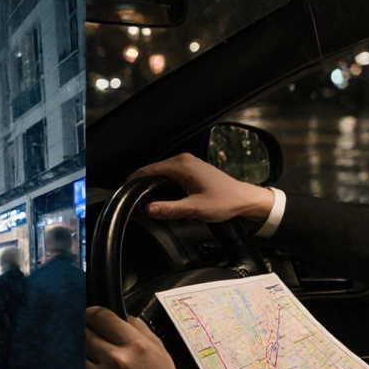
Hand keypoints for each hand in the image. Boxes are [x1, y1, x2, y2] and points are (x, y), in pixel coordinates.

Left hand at [86, 306, 204, 368]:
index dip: (91, 314)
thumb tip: (125, 318)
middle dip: (83, 334)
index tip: (88, 317)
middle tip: (84, 338)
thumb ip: (143, 333)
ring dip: (79, 356)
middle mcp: (115, 359)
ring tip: (84, 361)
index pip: (101, 316)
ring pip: (76, 356)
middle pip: (84, 334)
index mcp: (135, 346)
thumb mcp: (163, 357)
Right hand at [131, 153, 274, 223]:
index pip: (148, 170)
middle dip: (142, 184)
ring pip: (161, 173)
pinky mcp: (191, 170)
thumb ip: (169, 209)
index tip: (125, 192)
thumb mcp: (194, 209)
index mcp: (181, 165)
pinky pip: (169, 175)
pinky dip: (162, 184)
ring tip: (143, 199)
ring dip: (152, 184)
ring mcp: (187, 163)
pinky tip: (160, 196)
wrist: (243, 199)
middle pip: (152, 170)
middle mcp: (183, 160)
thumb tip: (148, 209)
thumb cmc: (224, 201)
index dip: (134, 181)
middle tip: (132, 200)